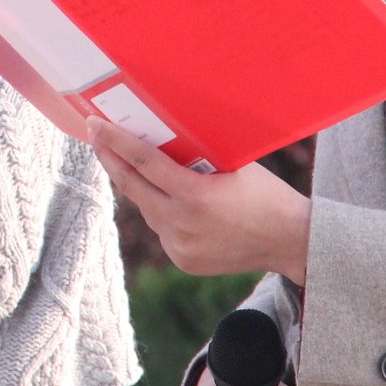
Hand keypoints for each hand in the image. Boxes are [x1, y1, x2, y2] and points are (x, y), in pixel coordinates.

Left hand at [85, 120, 310, 281]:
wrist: (291, 241)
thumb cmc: (265, 194)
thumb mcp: (230, 164)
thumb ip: (195, 155)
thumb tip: (159, 133)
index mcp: (194, 195)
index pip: (142, 161)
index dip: (115, 141)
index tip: (93, 125)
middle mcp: (181, 224)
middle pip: (133, 187)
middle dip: (110, 160)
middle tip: (97, 137)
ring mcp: (180, 246)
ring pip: (146, 209)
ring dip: (137, 186)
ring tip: (129, 162)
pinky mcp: (183, 260)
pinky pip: (161, 228)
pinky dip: (160, 211)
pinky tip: (166, 198)